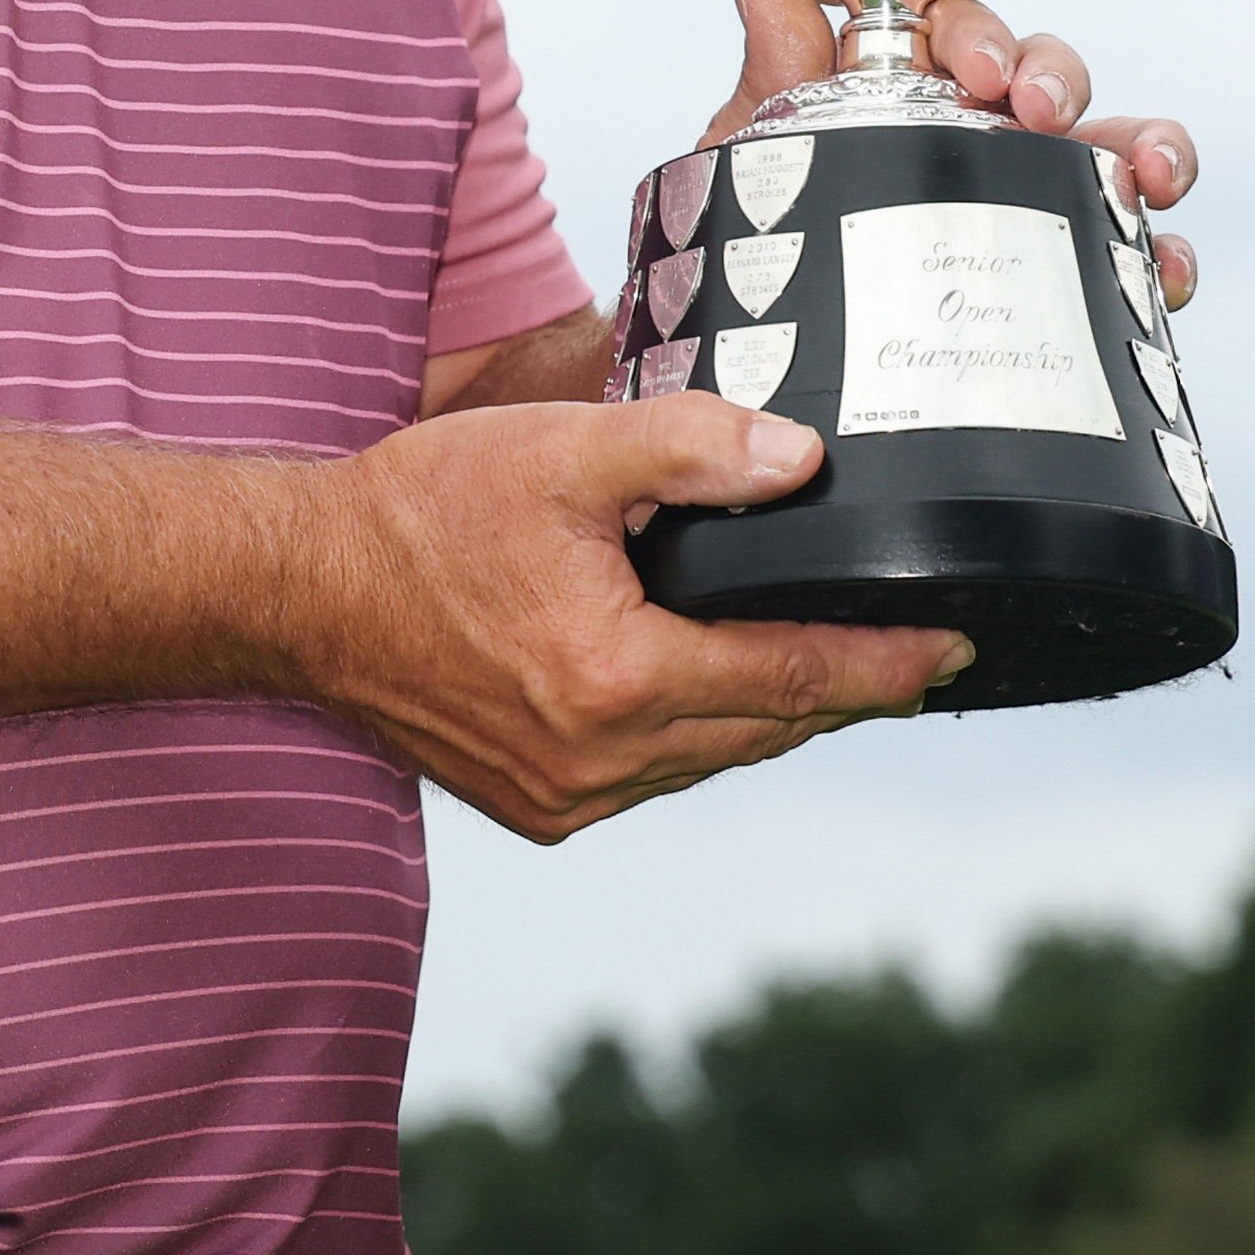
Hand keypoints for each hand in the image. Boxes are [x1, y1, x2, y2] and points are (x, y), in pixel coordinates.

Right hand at [287, 389, 967, 839]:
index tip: (956, 645)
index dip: (885, 662)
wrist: (298, 592)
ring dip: (770, 711)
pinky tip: (711, 683)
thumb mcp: (559, 452)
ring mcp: (565, 797)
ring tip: (829, 660)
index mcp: (617, 679)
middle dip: (845, 689)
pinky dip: (697, 732)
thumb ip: (686, 446)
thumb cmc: (421, 511)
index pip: (793, 676)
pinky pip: (654, 773)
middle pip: (766, 727)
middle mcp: (600, 761)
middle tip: (918, 652)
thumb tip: (801, 462)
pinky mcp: (535, 807)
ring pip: (711, 756)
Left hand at [696, 0, 1198, 308]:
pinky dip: (1162, 254)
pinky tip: (1165, 271)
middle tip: (1041, 113)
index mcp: (912, 83)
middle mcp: (984, 127)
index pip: (958, 26)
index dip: (977, 33)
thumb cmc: (773, 233)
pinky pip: (1134, 250)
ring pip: (1112, 144)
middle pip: (1045, 70)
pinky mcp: (1070, 265)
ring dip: (1147, 143)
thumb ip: (774, 73)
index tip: (978, 69)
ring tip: (1153, 175)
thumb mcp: (763, 155)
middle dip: (1058, 78)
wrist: (779, 349)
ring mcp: (1034, 192)